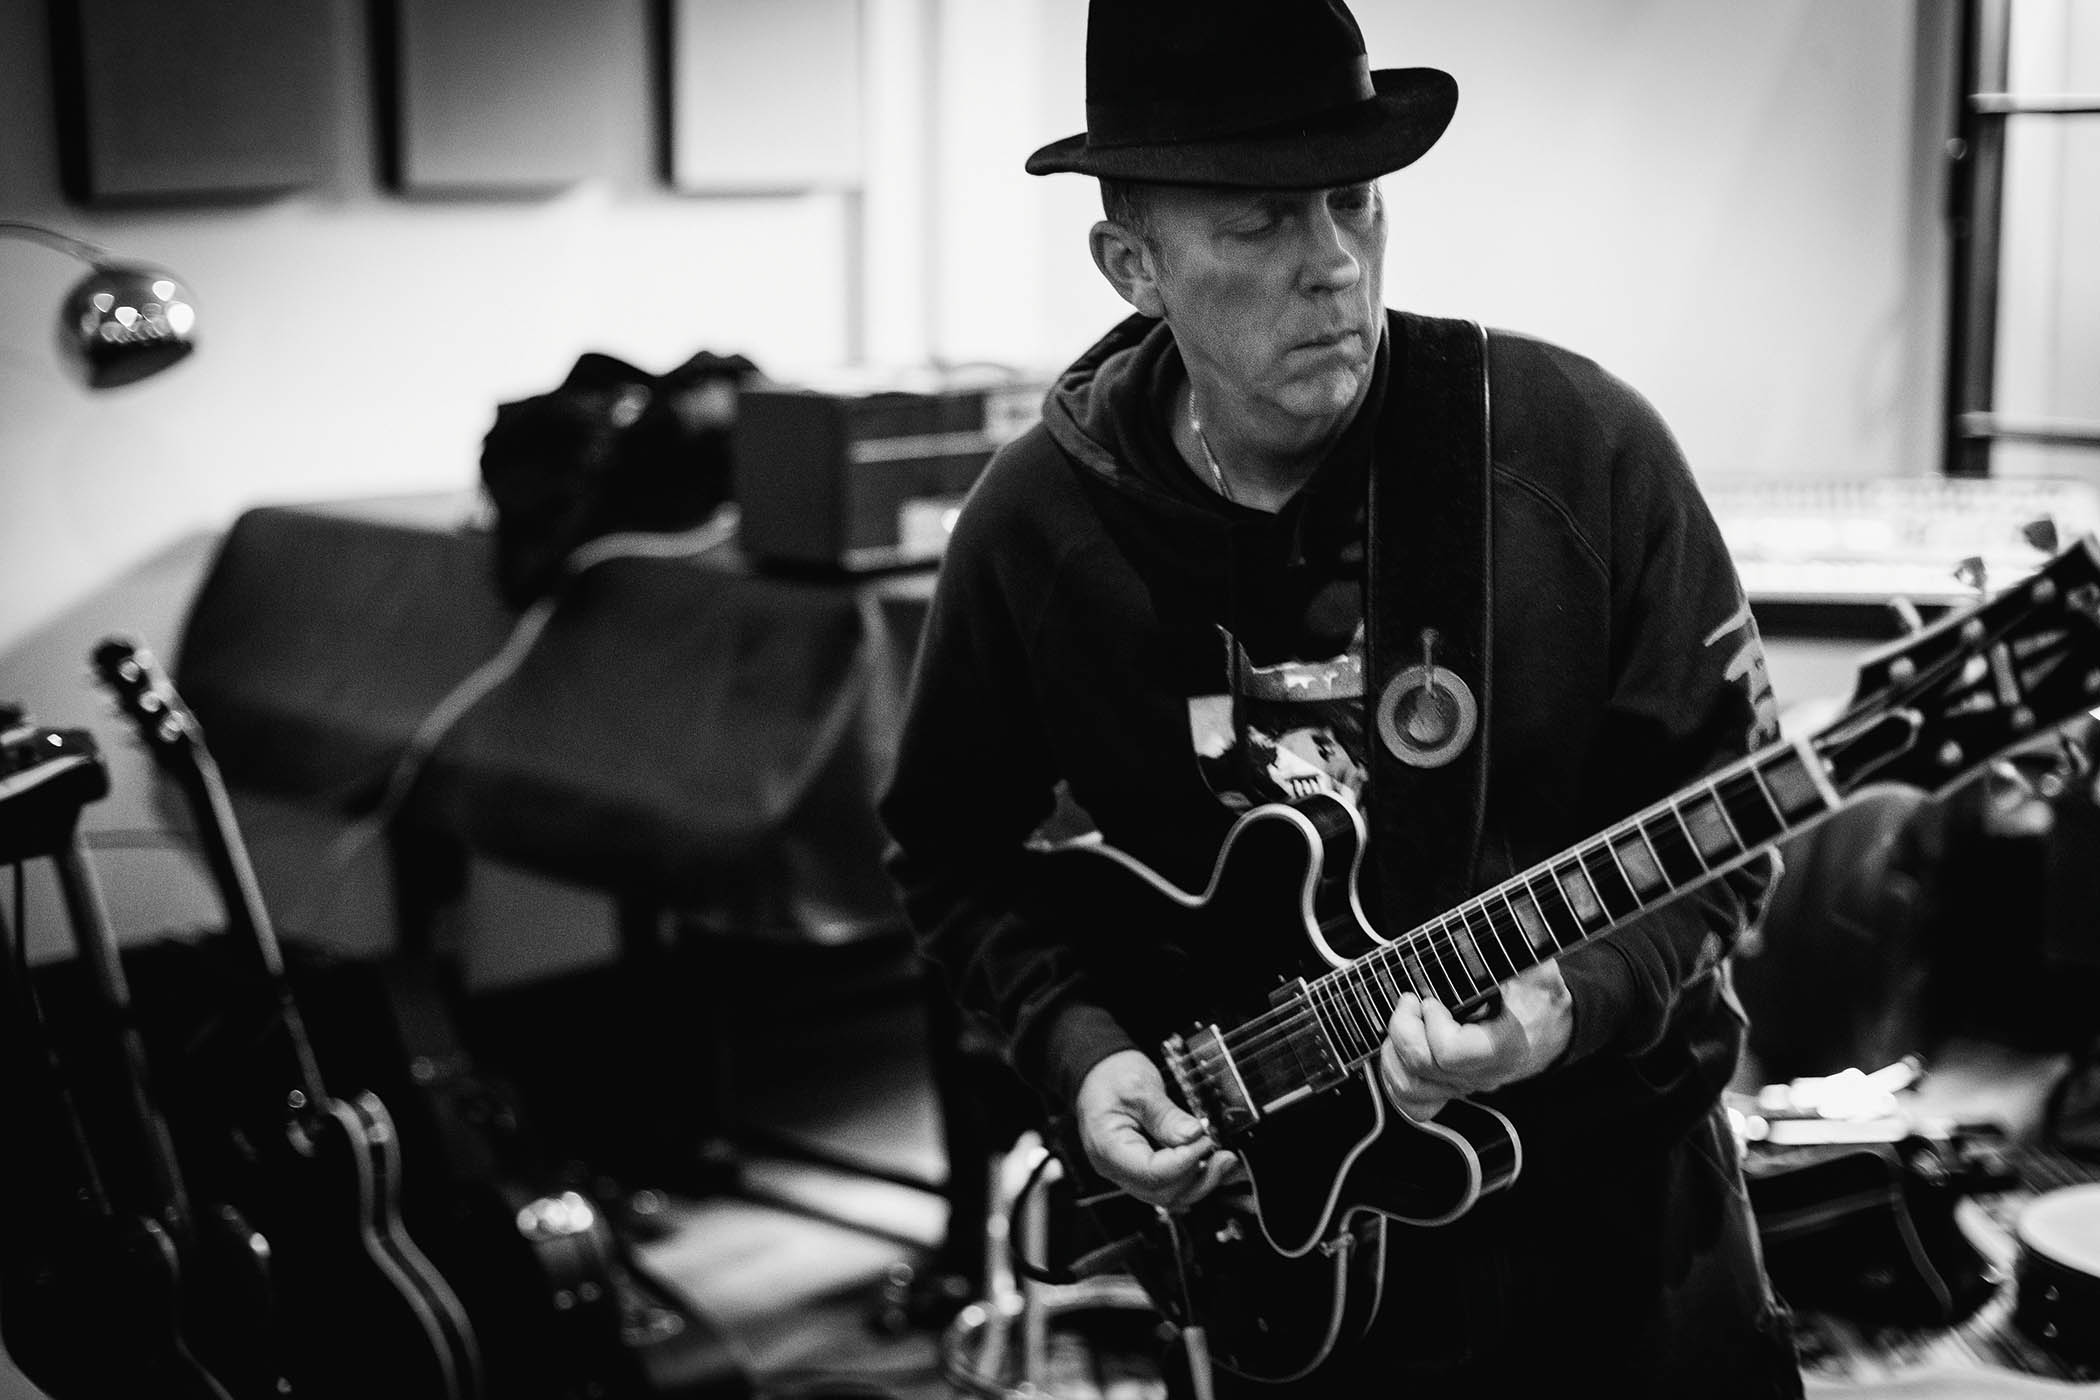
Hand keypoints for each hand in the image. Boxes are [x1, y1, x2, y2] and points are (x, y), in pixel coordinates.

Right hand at [1075, 1049, 1238, 1209]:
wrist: (1098, 1072)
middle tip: (1224, 1155)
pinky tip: (1211, 1165)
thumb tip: (1193, 1135)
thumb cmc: (1109, 1077)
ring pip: (1168, 1195)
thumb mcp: (1139, 1087)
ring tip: (1224, 1162)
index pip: (1152, 1172)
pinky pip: (1169, 1184)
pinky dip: (1193, 1178)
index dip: (1184, 1161)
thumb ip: (1166, 1115)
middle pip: (1162, 1192)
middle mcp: (1116, 1168)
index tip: (1205, 1139)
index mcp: (1108, 1148)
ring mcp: (1128, 1172)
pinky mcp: (1142, 1169)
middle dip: (1198, 1177)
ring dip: (1200, 1182)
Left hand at [1377, 961, 1573, 1121]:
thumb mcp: (1537, 971)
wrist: (1550, 1029)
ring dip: (1393, 1051)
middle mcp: (1482, 1074)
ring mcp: (1464, 1085)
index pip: (1450, 1052)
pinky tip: (1398, 1050)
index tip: (1431, 999)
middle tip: (1411, 1002)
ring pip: (1410, 1089)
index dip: (1431, 1023)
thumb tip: (1513, 928)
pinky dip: (1395, 1078)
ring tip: (1404, 1023)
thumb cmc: (1537, 998)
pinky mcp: (1450, 1089)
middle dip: (1403, 1027)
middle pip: (1422, 1067)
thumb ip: (1523, 954)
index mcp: (1502, 1047)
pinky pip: (1414, 1103)